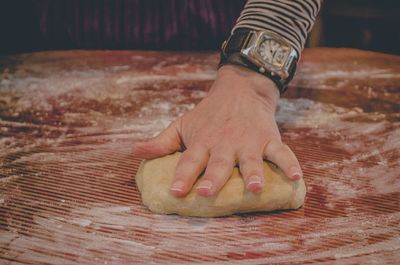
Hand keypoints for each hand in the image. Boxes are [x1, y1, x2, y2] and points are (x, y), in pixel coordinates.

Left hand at [132, 65, 301, 196]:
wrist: (239, 90)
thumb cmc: (207, 114)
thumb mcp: (182, 124)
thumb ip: (161, 141)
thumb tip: (134, 152)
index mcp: (202, 142)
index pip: (189, 161)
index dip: (182, 177)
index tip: (175, 192)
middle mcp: (224, 144)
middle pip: (218, 163)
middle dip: (213, 178)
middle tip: (207, 192)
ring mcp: (248, 141)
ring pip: (250, 160)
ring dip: (253, 174)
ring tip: (254, 188)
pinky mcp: (268, 138)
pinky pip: (281, 152)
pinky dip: (290, 164)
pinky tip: (297, 177)